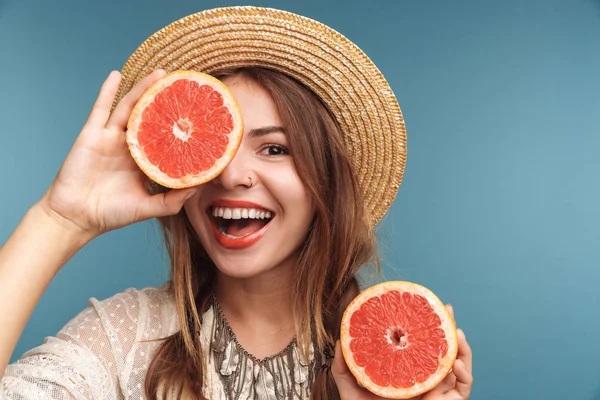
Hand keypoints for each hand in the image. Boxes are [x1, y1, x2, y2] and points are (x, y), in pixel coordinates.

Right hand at [39, 70, 196, 239]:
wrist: (77, 217)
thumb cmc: (112, 213)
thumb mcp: (149, 207)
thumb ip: (173, 200)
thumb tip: (198, 186)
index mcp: (144, 160)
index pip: (165, 137)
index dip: (179, 126)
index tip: (198, 114)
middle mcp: (129, 145)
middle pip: (150, 116)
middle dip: (164, 99)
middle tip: (182, 83)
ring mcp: (111, 138)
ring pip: (130, 107)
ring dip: (143, 88)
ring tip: (159, 72)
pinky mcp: (92, 135)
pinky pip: (101, 109)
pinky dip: (107, 91)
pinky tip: (116, 75)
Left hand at [331, 304, 472, 399]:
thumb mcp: (351, 390)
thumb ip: (343, 368)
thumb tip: (341, 341)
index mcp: (406, 372)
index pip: (419, 346)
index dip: (423, 326)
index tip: (423, 306)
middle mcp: (425, 380)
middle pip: (442, 350)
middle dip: (447, 327)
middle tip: (447, 308)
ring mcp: (438, 392)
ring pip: (458, 366)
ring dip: (462, 347)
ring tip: (457, 332)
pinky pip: (463, 389)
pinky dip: (464, 374)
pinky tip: (455, 363)